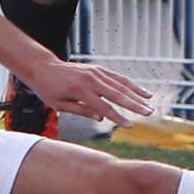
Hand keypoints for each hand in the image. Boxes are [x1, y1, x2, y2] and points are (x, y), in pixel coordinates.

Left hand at [17, 60, 153, 126]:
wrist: (44, 67)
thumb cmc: (49, 89)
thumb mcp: (60, 105)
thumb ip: (82, 111)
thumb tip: (101, 119)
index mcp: (81, 91)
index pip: (104, 107)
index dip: (118, 118)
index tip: (130, 125)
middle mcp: (91, 80)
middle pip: (117, 94)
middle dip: (134, 105)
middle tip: (149, 113)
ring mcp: (96, 72)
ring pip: (120, 84)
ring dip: (136, 94)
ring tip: (149, 103)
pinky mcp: (98, 68)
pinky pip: (117, 77)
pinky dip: (130, 84)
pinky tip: (141, 91)